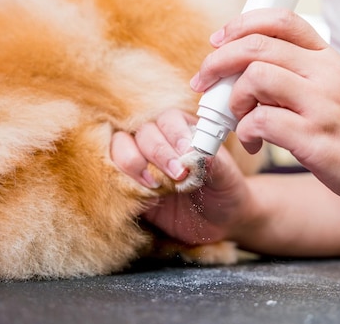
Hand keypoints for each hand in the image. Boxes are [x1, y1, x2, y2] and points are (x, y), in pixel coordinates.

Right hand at [111, 109, 253, 244]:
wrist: (221, 221)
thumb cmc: (225, 189)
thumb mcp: (225, 176)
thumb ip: (213, 163)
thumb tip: (200, 154)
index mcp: (182, 130)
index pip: (168, 119)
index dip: (174, 134)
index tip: (185, 153)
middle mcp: (159, 141)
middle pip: (143, 132)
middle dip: (158, 152)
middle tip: (177, 174)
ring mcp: (142, 162)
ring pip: (120, 147)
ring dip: (133, 163)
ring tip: (155, 185)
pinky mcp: (130, 186)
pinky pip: (114, 177)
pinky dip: (122, 183)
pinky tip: (145, 197)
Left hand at [191, 9, 339, 209]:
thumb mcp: (339, 87)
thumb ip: (300, 74)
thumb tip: (248, 71)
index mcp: (329, 58)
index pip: (281, 19)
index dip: (241, 23)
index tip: (219, 41)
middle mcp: (325, 75)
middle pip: (257, 45)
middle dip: (218, 61)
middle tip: (204, 82)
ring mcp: (322, 106)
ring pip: (256, 78)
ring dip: (233, 99)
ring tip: (238, 118)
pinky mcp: (316, 140)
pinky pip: (262, 121)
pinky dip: (246, 130)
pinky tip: (254, 142)